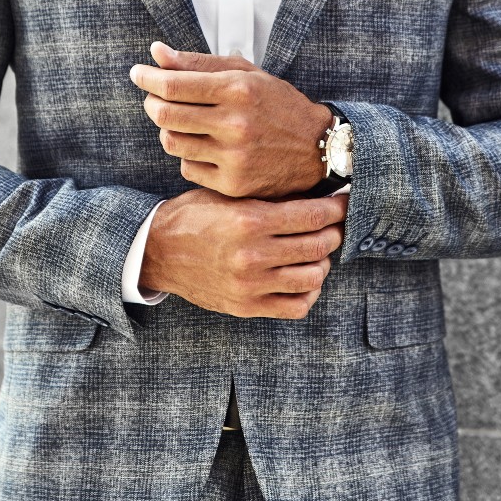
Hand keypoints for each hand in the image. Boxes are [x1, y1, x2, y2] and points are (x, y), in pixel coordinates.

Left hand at [129, 41, 334, 198]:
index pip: (173, 85)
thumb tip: (156, 53)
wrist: (318, 149)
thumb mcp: (246, 74)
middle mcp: (235, 124)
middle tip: (155, 98)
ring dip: (168, 130)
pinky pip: (187, 168)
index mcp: (238, 90)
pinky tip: (204, 147)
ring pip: (172, 142)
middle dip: (152, 103)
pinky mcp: (233, 184)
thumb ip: (199, 63)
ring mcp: (234, 157)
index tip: (138, 73)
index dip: (147, 78)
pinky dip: (188, 156)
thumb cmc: (278, 105)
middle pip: (165, 114)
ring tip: (182, 123)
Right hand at [139, 189, 347, 318]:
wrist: (156, 251)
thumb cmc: (194, 216)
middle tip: (334, 225)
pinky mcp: (246, 306)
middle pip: (318, 245)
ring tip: (318, 252)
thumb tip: (314, 194)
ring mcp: (250, 285)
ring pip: (314, 277)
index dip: (336, 208)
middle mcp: (253, 255)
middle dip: (334, 233)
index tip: (345, 202)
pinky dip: (308, 292)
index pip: (312, 216)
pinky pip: (296, 306)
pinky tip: (304, 278)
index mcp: (249, 221)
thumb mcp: (228, 195)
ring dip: (323, 262)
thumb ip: (268, 198)